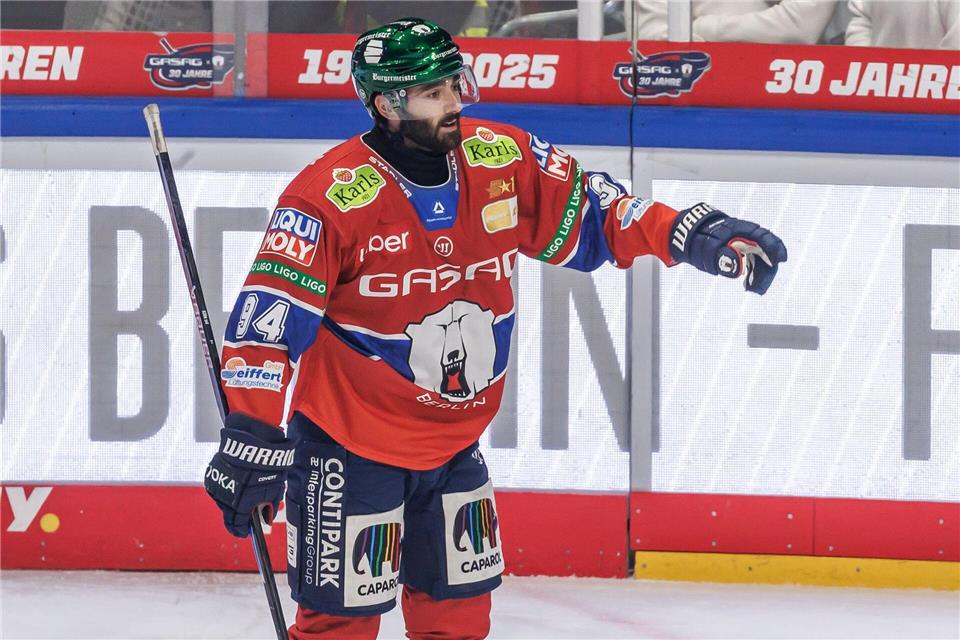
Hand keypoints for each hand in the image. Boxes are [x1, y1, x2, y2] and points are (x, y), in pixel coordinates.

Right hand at [204, 417, 295, 537]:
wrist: (253, 439)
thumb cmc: (267, 464)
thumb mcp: (275, 489)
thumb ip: (268, 507)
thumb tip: (265, 518)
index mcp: (240, 505)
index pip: (237, 526)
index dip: (241, 531)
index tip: (245, 533)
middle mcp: (225, 498)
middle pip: (229, 515)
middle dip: (238, 516)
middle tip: (247, 513)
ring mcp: (217, 485)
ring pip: (223, 501)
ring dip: (232, 500)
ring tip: (246, 490)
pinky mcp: (212, 474)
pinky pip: (220, 487)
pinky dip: (228, 487)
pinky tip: (238, 480)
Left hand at [669, 203, 787, 294]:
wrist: (691, 236)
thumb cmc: (699, 239)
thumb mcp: (707, 248)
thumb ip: (723, 256)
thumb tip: (738, 268)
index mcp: (741, 229)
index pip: (763, 236)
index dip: (775, 247)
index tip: (781, 260)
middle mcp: (747, 236)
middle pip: (766, 251)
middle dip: (766, 271)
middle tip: (758, 289)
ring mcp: (746, 244)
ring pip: (761, 260)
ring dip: (760, 275)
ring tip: (752, 289)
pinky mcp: (744, 252)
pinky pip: (754, 263)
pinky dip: (754, 274)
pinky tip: (749, 285)